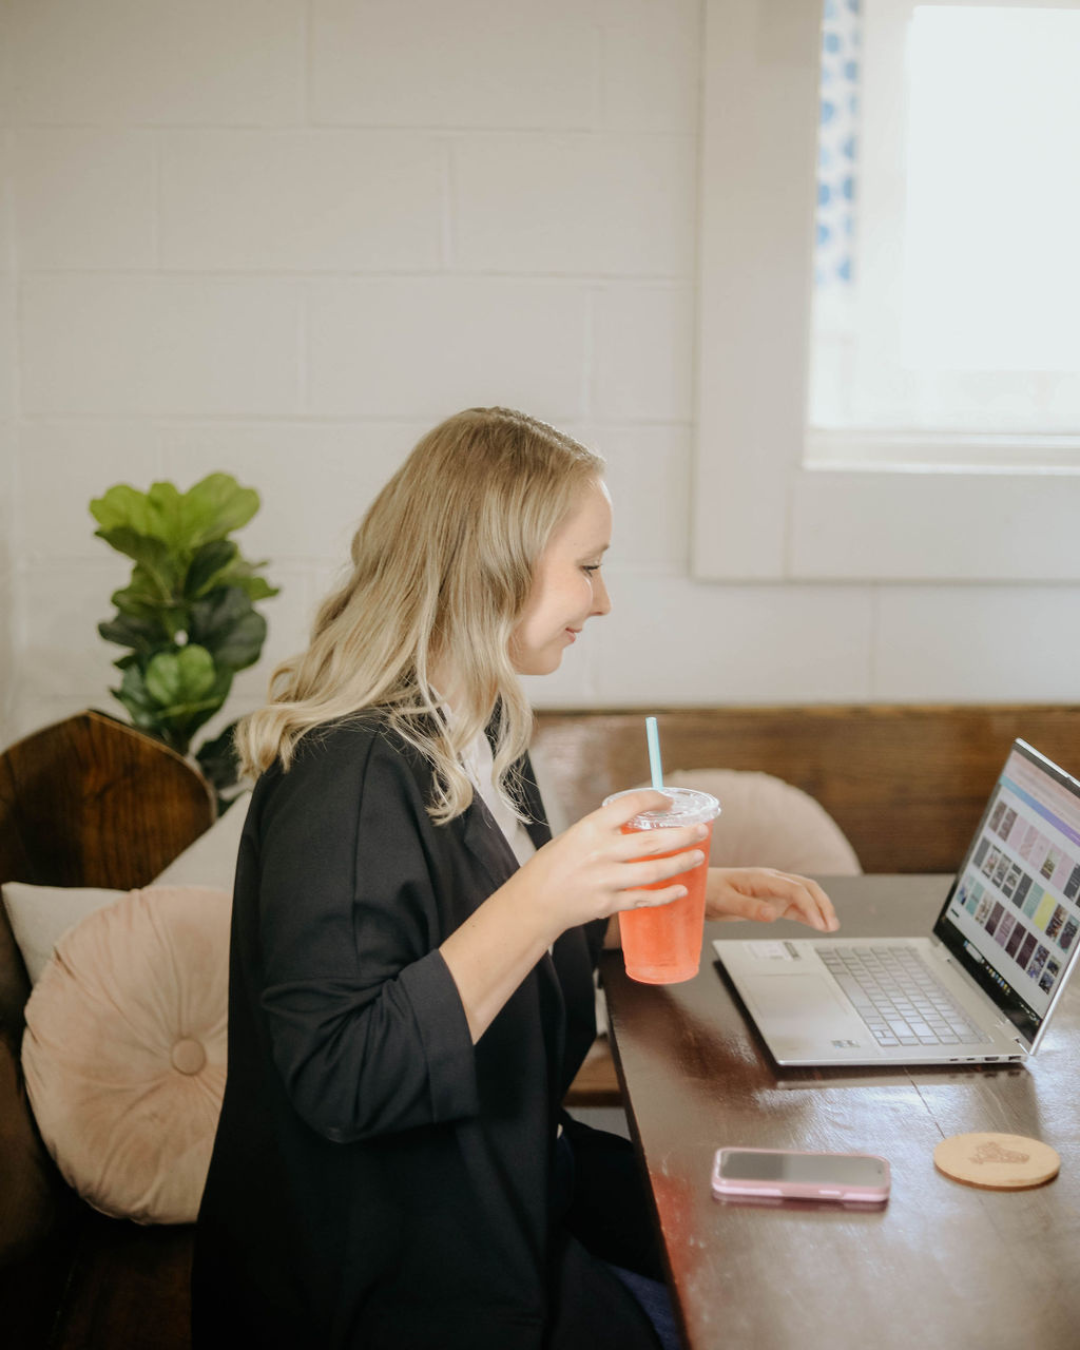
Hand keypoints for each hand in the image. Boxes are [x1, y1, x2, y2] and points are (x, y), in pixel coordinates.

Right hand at [510, 790, 709, 942]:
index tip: (668, 802)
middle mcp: (601, 853)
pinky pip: (644, 899)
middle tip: (702, 830)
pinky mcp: (608, 904)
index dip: (655, 800)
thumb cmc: (553, 865)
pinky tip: (681, 890)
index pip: (631, 805)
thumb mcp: (575, 836)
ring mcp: (606, 880)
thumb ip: (605, 831)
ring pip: (654, 872)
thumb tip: (641, 822)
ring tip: (698, 856)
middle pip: (653, 842)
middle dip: (683, 835)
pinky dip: (666, 895)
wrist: (534, 902)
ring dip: (681, 863)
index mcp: (591, 828)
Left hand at [705, 868, 838, 932]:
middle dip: (822, 904)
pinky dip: (808, 913)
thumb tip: (773, 914)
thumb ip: (748, 908)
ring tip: (831, 925)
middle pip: (807, 887)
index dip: (810, 906)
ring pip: (804, 895)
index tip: (819, 923)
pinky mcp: (770, 900)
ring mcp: (773, 890)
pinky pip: (794, 905)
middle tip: (832, 925)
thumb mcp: (724, 901)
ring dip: (819, 908)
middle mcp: (772, 881)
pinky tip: (816, 924)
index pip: (795, 889)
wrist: (698, 888)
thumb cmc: (709, 890)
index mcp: (763, 878)